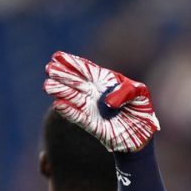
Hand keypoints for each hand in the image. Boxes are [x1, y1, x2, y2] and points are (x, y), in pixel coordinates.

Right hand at [43, 51, 158, 152]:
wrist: (142, 133)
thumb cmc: (142, 109)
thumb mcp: (141, 93)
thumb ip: (126, 92)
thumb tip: (107, 102)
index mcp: (105, 81)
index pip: (86, 70)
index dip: (72, 63)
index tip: (57, 57)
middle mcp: (94, 93)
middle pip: (76, 82)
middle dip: (62, 75)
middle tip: (48, 69)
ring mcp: (91, 108)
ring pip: (73, 98)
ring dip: (61, 91)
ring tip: (48, 85)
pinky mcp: (91, 124)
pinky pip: (77, 116)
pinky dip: (68, 111)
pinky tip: (58, 104)